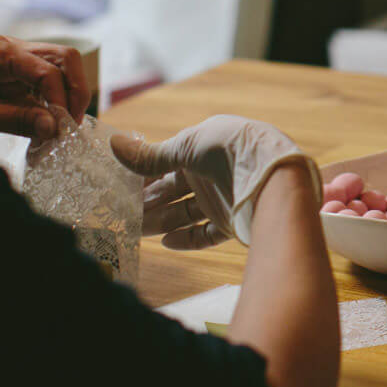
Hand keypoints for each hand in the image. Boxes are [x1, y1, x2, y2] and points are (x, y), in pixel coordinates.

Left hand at [0, 34, 90, 144]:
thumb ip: (15, 120)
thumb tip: (56, 127)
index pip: (48, 68)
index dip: (61, 98)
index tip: (62, 130)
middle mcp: (9, 51)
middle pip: (63, 60)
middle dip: (74, 91)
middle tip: (73, 125)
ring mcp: (12, 67)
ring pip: (58, 74)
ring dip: (65, 100)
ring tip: (61, 132)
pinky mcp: (10, 86)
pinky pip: (42, 93)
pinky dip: (50, 111)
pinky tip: (47, 134)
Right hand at [109, 115, 321, 248]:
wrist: (274, 178)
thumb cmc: (231, 150)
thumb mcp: (187, 146)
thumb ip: (150, 155)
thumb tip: (113, 144)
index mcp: (205, 146)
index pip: (168, 161)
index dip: (144, 174)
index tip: (120, 186)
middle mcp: (214, 171)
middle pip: (174, 189)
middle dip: (149, 201)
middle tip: (121, 214)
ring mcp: (224, 197)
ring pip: (185, 212)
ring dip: (161, 221)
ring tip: (135, 231)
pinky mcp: (233, 222)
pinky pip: (205, 233)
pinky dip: (187, 238)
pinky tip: (167, 243)